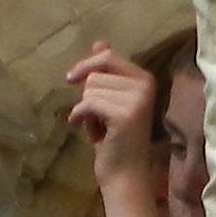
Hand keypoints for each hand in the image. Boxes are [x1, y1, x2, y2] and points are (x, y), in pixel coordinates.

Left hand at [60, 43, 164, 216]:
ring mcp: (137, 99)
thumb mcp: (109, 101)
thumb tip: (99, 42)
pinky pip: (87, 104)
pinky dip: (80, 117)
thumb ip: (106, 72)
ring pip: (90, 89)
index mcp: (144, 78)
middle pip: (95, 74)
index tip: (70, 79)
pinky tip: (86, 131)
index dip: (85, 66)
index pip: (108, 56)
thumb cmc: (115, 140)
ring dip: (85, 110)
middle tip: (96, 119)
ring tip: (98, 128)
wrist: (124, 175)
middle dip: (87, 97)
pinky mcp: (125, 114)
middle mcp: (145, 85)